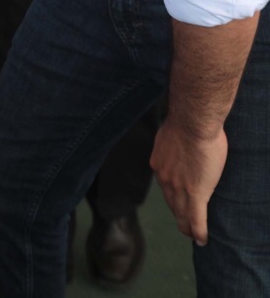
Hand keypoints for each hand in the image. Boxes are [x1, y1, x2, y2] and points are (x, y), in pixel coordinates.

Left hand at [151, 117, 226, 245]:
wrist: (192, 123)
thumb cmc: (186, 122)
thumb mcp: (173, 134)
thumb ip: (173, 144)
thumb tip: (178, 142)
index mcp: (159, 164)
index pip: (165, 186)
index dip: (171, 197)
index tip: (175, 203)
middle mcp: (165, 178)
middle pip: (171, 203)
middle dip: (177, 215)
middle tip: (182, 226)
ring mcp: (179, 187)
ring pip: (182, 213)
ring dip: (187, 226)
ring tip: (191, 236)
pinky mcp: (196, 191)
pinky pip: (196, 217)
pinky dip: (198, 230)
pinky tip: (201, 239)